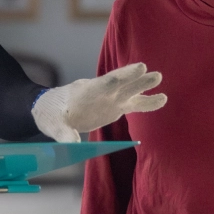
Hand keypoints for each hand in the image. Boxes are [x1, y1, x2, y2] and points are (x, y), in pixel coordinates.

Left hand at [32, 63, 166, 142]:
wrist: (51, 109)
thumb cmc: (51, 114)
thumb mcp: (54, 125)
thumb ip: (64, 134)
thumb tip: (71, 145)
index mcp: (87, 92)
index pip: (107, 82)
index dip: (124, 75)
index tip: (140, 67)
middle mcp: (101, 93)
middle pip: (122, 85)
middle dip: (137, 80)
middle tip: (154, 75)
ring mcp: (109, 99)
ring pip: (130, 92)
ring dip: (144, 86)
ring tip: (160, 77)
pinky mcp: (114, 107)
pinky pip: (133, 104)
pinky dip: (147, 103)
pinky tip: (162, 99)